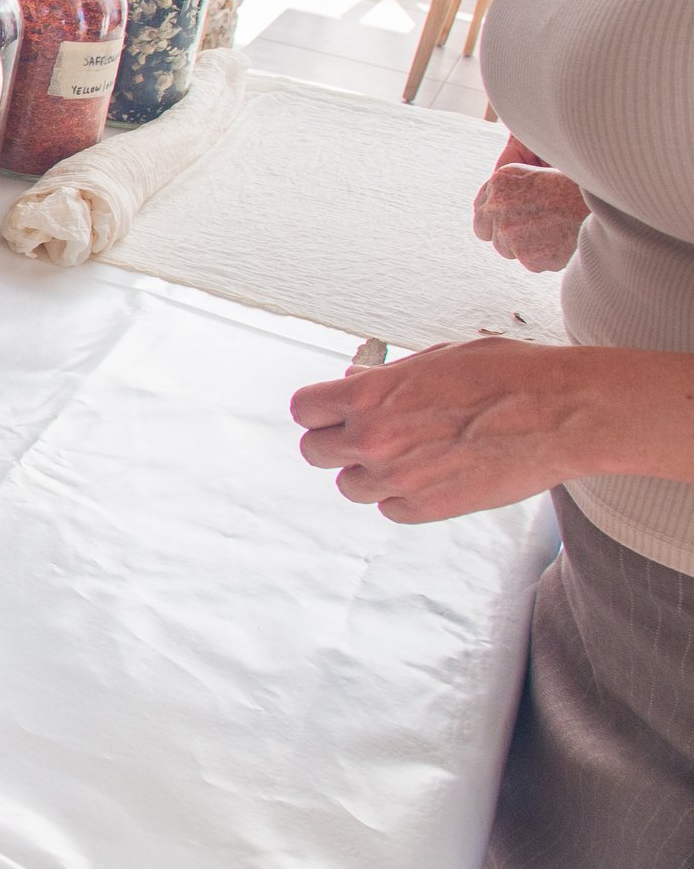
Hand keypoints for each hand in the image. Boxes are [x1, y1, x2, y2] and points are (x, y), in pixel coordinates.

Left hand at [290, 338, 609, 522]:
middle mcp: (373, 440)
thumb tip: (352, 384)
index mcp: (369, 396)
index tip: (334, 410)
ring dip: (369, 472)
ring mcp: (398, 479)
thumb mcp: (436, 359)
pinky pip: (390, 509)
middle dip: (336, 441)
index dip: (319, 409)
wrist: (564, 414)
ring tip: (408, 454)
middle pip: (315, 452)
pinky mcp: (428, 509)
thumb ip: (386, 379)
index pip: (304, 410)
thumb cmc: (508, 375)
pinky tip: (431, 475)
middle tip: (366, 434)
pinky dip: (402, 497)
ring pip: (350, 486)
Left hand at [473, 136, 586, 272]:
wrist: (611, 206)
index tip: (514, 222)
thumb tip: (491, 213)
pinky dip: (547, 258)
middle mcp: (497, 207)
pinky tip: (564, 243)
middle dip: (508, 236)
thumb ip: (510, 192)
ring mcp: (510, 234)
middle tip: (536, 231)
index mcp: (499, 181)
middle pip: (491, 235)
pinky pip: (532, 263)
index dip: (498, 220)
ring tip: (556, 233)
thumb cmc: (578, 188)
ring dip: (528, 247)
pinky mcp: (528, 257)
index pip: (482, 212)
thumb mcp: (538, 174)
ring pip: (510, 251)